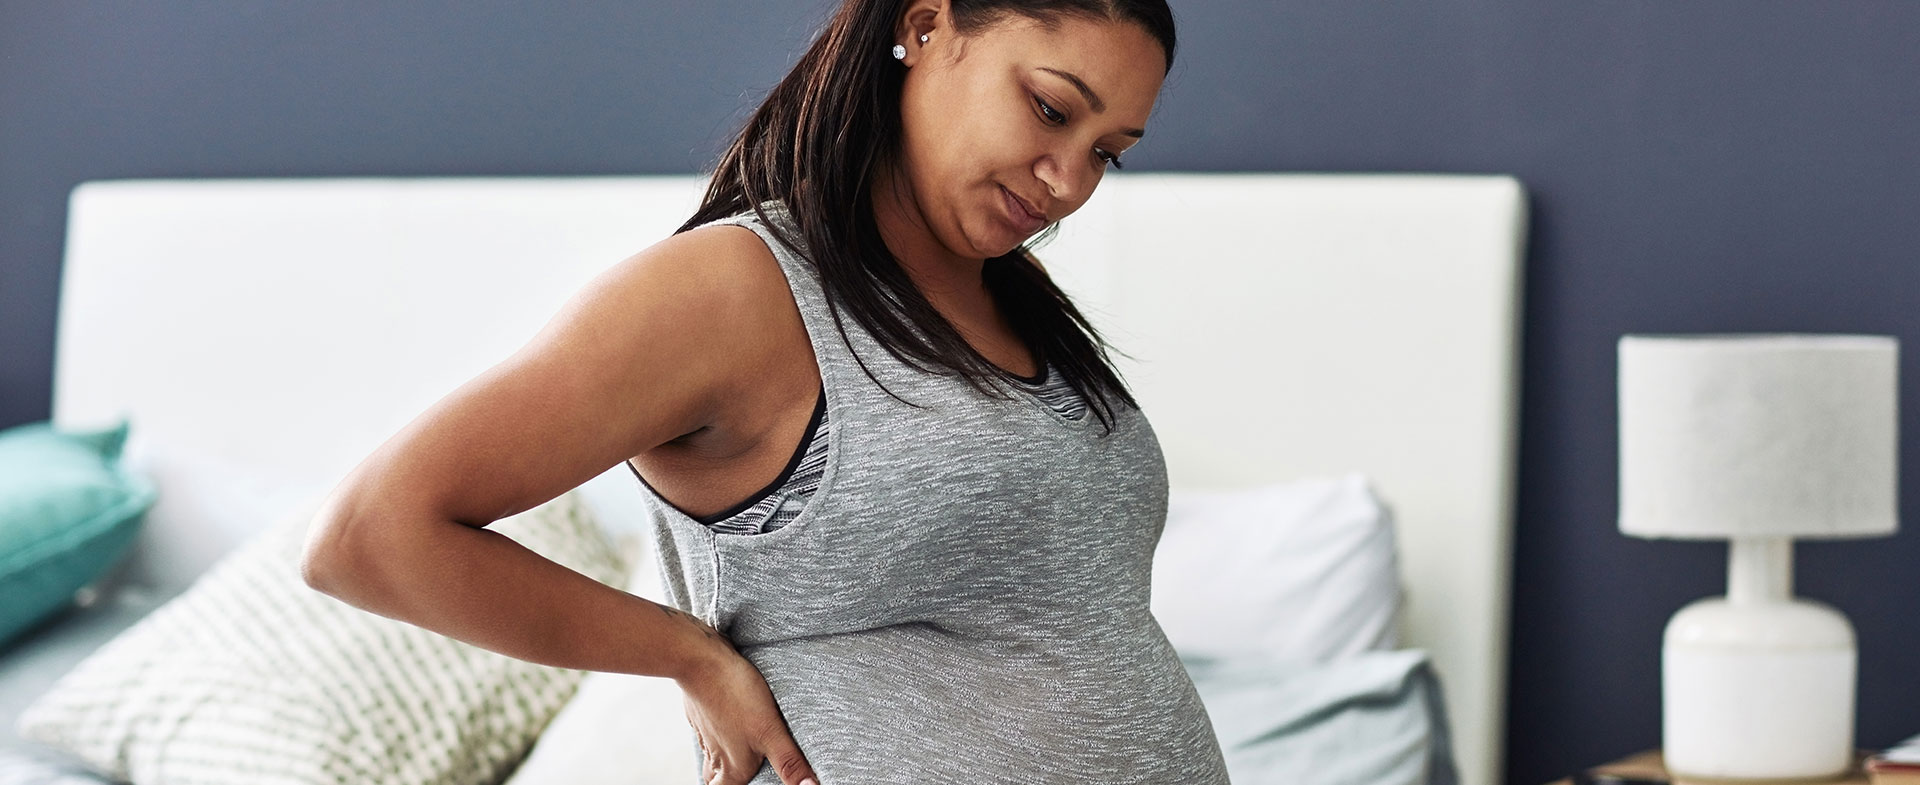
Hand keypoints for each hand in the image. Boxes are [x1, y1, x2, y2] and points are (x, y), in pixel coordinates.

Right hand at [677, 633, 818, 784]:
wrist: (701, 660)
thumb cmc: (735, 695)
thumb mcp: (770, 731)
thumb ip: (789, 762)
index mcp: (733, 768)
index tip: (754, 783)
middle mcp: (716, 756)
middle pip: (717, 781)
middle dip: (728, 782)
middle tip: (746, 775)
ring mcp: (705, 734)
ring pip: (711, 758)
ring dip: (722, 761)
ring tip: (739, 755)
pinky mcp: (701, 713)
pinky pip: (707, 732)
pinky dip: (718, 734)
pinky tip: (730, 722)